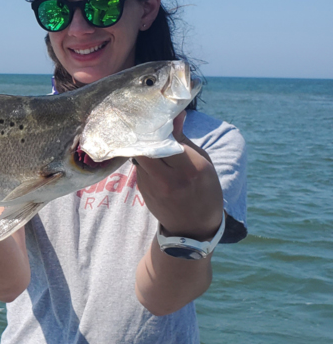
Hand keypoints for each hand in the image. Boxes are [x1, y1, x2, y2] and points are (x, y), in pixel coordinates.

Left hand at [133, 111, 223, 239]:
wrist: (192, 228)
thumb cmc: (204, 191)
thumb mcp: (204, 164)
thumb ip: (185, 140)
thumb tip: (176, 115)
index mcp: (190, 169)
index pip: (166, 140)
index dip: (158, 127)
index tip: (157, 116)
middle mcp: (169, 179)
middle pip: (145, 147)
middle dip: (144, 135)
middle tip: (147, 126)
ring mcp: (152, 187)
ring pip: (139, 156)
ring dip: (142, 146)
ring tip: (148, 139)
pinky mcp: (142, 191)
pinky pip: (139, 167)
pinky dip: (143, 160)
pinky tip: (151, 158)